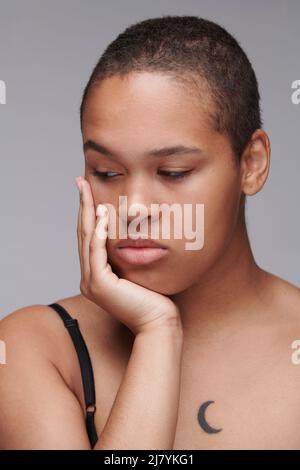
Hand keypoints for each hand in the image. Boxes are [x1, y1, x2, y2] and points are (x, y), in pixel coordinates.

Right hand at [76, 176, 180, 334]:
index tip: (88, 190)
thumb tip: (131, 232)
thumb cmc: (154, 297)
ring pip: (86, 240)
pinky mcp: (99, 286)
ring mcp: (91, 283)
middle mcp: (88, 278)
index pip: (89, 237)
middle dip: (82, 206)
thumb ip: (128, 255)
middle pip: (83, 234)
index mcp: (95, 274)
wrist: (159, 322)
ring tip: (88, 190)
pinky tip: (100, 216)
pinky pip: (96, 254)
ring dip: (87, 213)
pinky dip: (97, 234)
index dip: (87, 212)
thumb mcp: (137, 270)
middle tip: (80, 182)